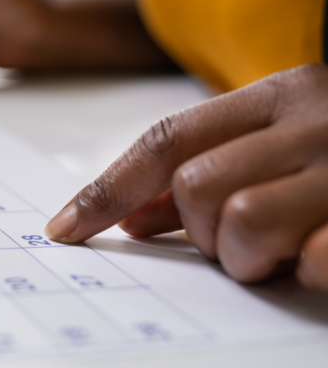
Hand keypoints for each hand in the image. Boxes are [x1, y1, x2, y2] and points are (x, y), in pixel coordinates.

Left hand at [44, 64, 327, 288]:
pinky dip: (304, 271)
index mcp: (281, 96)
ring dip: (248, 258)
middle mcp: (312, 122)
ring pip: (243, 220)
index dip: (107, 190)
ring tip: (283, 252)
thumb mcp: (282, 142)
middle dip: (198, 231)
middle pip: (195, 184)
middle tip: (234, 243)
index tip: (64, 229)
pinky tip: (315, 260)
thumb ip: (209, 169)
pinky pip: (313, 258)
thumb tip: (131, 220)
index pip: (167, 139)